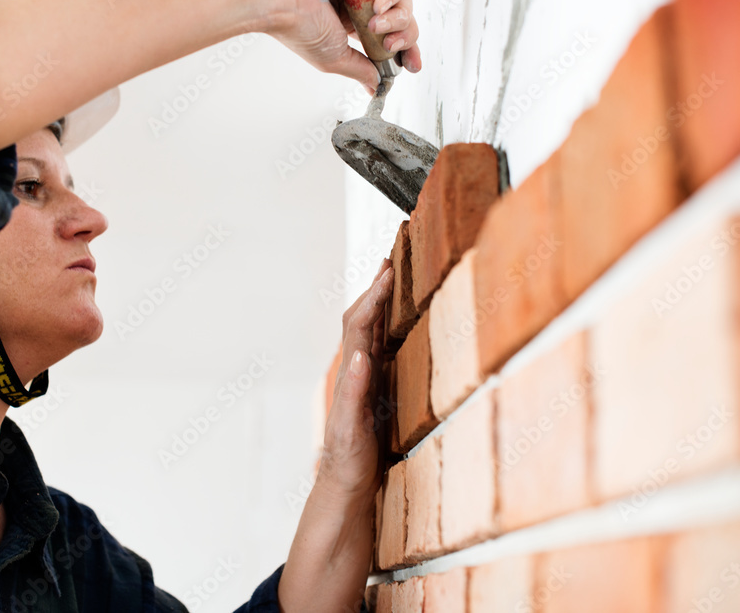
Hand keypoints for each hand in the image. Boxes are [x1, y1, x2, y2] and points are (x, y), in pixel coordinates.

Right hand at [265, 0, 421, 93]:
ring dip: (397, 16)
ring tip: (376, 25)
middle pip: (402, 16)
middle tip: (389, 45)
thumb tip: (376, 87)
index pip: (390, 34)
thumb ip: (360, 70)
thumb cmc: (297, 27)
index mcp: (352, 22)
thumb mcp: (335, 59)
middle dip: (403, 35)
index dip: (406, 49)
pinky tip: (377, 6)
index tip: (412, 65)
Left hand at [317, 257, 392, 502]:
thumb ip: (354, 393)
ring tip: (392, 275)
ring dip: (380, 301)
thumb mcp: (350, 427)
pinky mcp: (373, 387)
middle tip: (391, 258)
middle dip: (376, 288)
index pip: (360, 325)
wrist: (344, 482)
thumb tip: (360, 356)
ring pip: (371, 329)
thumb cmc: (347, 458)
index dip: (373, 297)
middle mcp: (355, 370)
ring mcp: (364, 377)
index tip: (387, 272)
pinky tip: (395, 318)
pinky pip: (380, 346)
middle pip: (363, 318)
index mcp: (350, 375)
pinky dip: (386, 324)